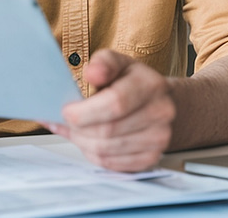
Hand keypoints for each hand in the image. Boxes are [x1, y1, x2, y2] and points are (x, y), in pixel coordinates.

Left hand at [48, 50, 175, 171]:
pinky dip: (94, 155)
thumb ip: (103, 64)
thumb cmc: (133, 82)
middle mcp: (160, 112)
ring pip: (106, 151)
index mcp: (151, 85)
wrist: (161, 103)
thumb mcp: (118, 63)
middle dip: (79, 129)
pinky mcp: (151, 158)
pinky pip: (112, 164)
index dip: (85, 111)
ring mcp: (159, 138)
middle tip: (66, 122)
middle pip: (108, 131)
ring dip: (83, 143)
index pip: (116, 103)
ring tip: (76, 130)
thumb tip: (92, 73)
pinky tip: (89, 142)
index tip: (66, 110)